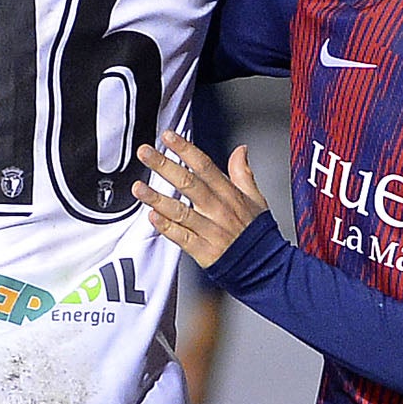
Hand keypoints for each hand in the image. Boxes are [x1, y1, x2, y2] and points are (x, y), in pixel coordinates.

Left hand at [133, 129, 269, 267]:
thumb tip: (241, 150)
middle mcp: (218, 210)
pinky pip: (182, 237)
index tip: (169, 137)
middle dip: (164, 166)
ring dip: (157, 198)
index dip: (186, 149)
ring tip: (138, 188)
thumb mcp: (256, 199)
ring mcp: (210, 230)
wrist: (264, 266)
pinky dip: (167, 227)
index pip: (205, 166)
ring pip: (180, 211)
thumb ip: (244, 173)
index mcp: (229, 195)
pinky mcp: (203, 251)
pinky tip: (152, 217)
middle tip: (145, 153)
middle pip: (188, 184)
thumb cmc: (256, 233)